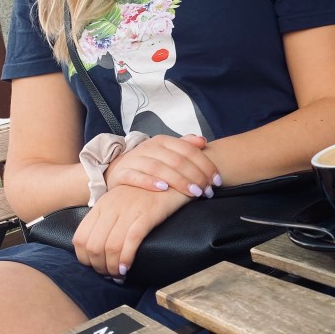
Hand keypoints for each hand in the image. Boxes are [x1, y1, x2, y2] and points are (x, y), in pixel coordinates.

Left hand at [72, 184, 189, 278]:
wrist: (174, 176)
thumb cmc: (148, 192)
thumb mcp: (121, 201)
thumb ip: (108, 218)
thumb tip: (98, 246)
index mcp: (102, 205)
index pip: (79, 238)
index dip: (84, 259)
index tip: (96, 267)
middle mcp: (111, 207)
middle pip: (93, 246)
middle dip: (98, 267)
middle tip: (108, 275)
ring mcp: (129, 210)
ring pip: (110, 247)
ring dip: (112, 268)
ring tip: (119, 276)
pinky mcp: (148, 213)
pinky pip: (131, 241)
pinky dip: (126, 258)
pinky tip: (127, 267)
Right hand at [104, 134, 221, 198]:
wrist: (117, 170)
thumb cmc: (149, 163)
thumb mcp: (167, 152)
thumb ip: (185, 146)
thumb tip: (203, 140)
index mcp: (163, 141)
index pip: (189, 150)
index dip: (205, 165)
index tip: (217, 181)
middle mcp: (149, 147)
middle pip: (177, 160)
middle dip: (196, 176)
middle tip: (207, 191)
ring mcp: (134, 159)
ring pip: (159, 168)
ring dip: (178, 180)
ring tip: (193, 192)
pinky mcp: (122, 173)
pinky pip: (136, 176)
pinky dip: (150, 182)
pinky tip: (163, 189)